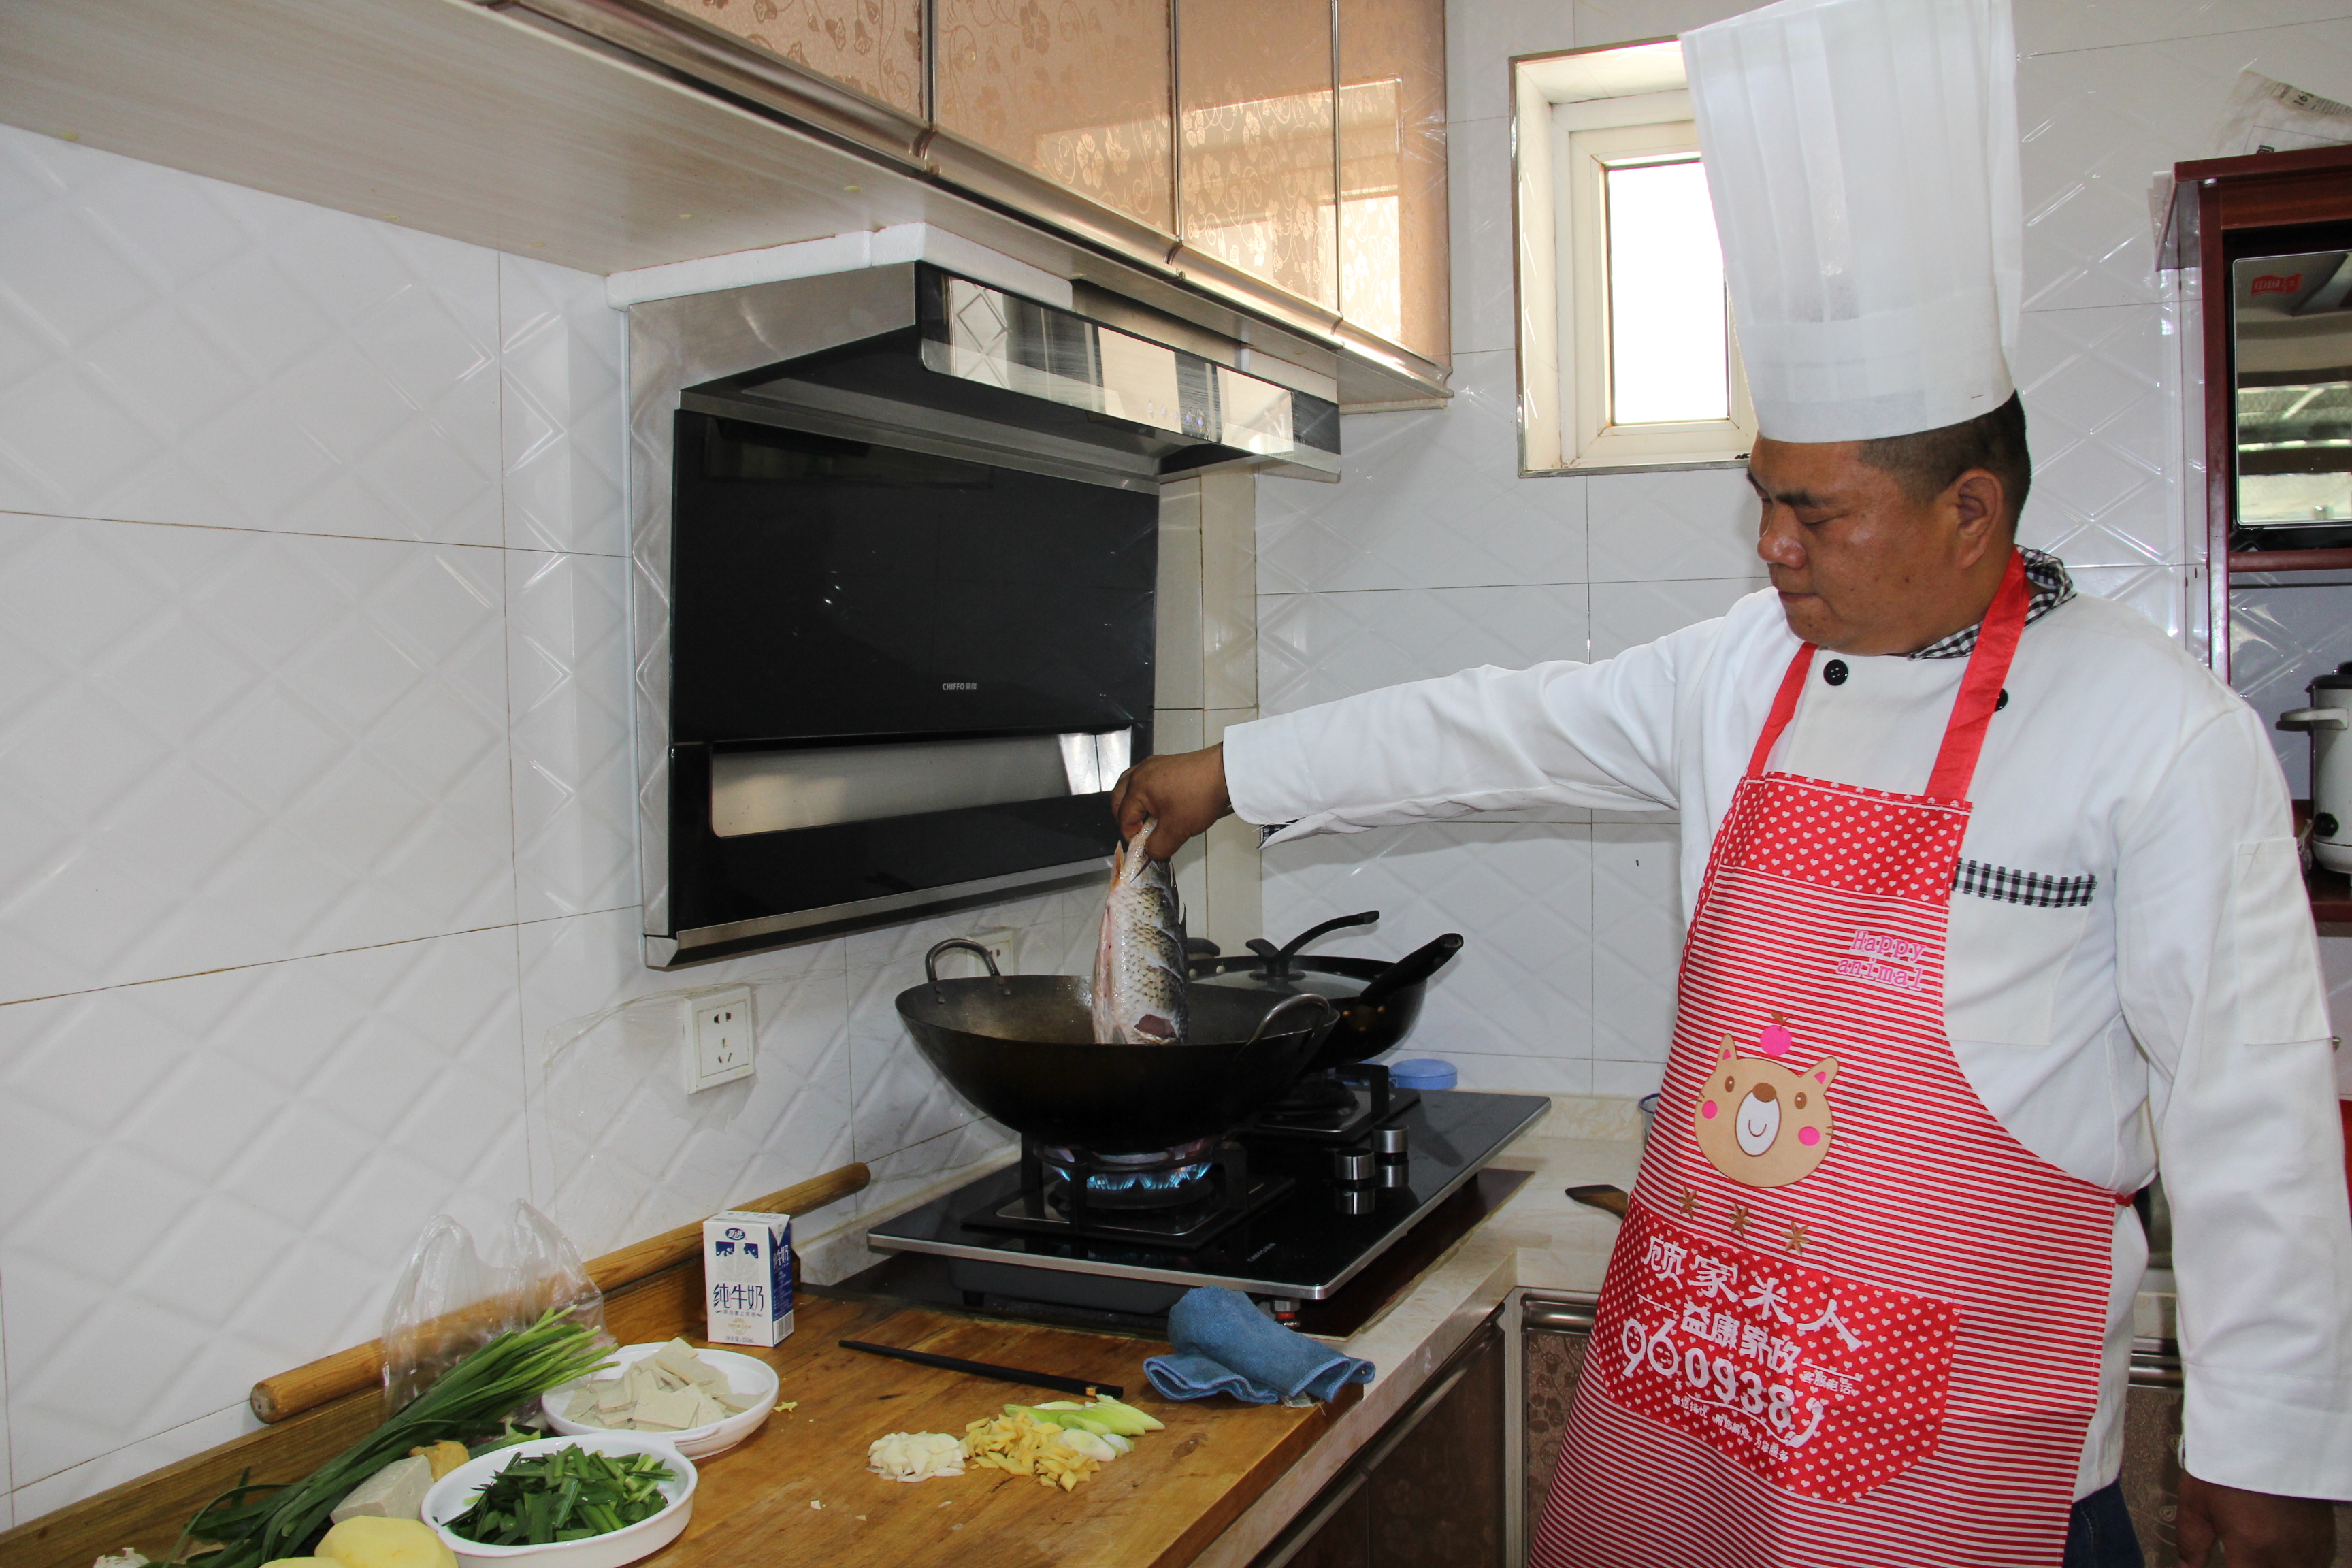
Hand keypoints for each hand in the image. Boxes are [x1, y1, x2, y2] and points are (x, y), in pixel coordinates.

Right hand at [1110, 745, 1231, 860]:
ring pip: (1129, 786)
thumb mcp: (1177, 830)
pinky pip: (1143, 779)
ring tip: (1146, 820)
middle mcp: (1140, 772)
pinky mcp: (1165, 762)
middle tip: (1140, 834)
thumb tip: (1150, 853)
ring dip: (1132, 804)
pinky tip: (1157, 804)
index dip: (1131, 836)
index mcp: (1137, 787)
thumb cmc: (1198, 800)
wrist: (1226, 773)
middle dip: (1125, 819)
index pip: (1124, 817)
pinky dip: (1143, 793)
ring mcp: (1152, 765)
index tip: (1146, 847)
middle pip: (1119, 798)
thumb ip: (1158, 847)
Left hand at [2177, 1471, 2336, 1566]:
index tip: (2225, 1561)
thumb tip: (2187, 1567)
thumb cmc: (2230, 1457)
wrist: (2269, 1429)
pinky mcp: (2324, 1536)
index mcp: (2254, 1548)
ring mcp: (2310, 1547)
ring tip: (2254, 1550)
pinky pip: (2313, 1563)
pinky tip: (2275, 1549)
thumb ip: (2191, 1542)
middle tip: (2238, 1554)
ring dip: (2272, 1566)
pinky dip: (2294, 1562)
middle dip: (2250, 1567)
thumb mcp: (2196, 1499)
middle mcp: (2288, 1554)